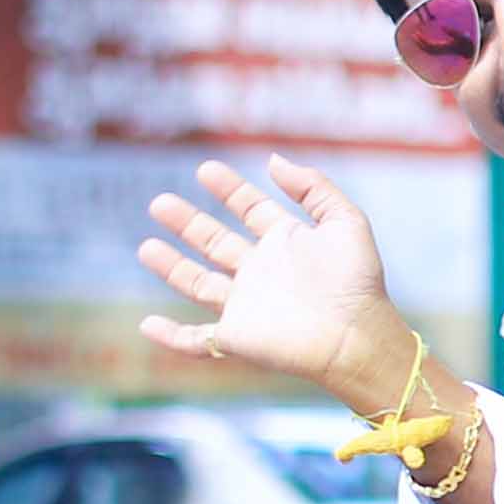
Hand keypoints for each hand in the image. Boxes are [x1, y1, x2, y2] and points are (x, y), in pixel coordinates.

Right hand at [135, 154, 400, 408]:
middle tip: (159, 203)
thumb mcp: (345, 221)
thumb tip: (274, 161)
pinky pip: (197, 342)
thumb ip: (313, 188)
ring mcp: (247, 307)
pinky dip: (171, 337)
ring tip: (146, 247)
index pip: (251, 210)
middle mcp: (262, 273)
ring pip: (199, 284)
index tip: (206, 169)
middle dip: (188, 223)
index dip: (229, 189)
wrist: (356, 337)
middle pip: (216, 243)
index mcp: (286, 244)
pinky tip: (147, 326)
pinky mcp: (237, 338)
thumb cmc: (357, 282)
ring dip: (172, 267)